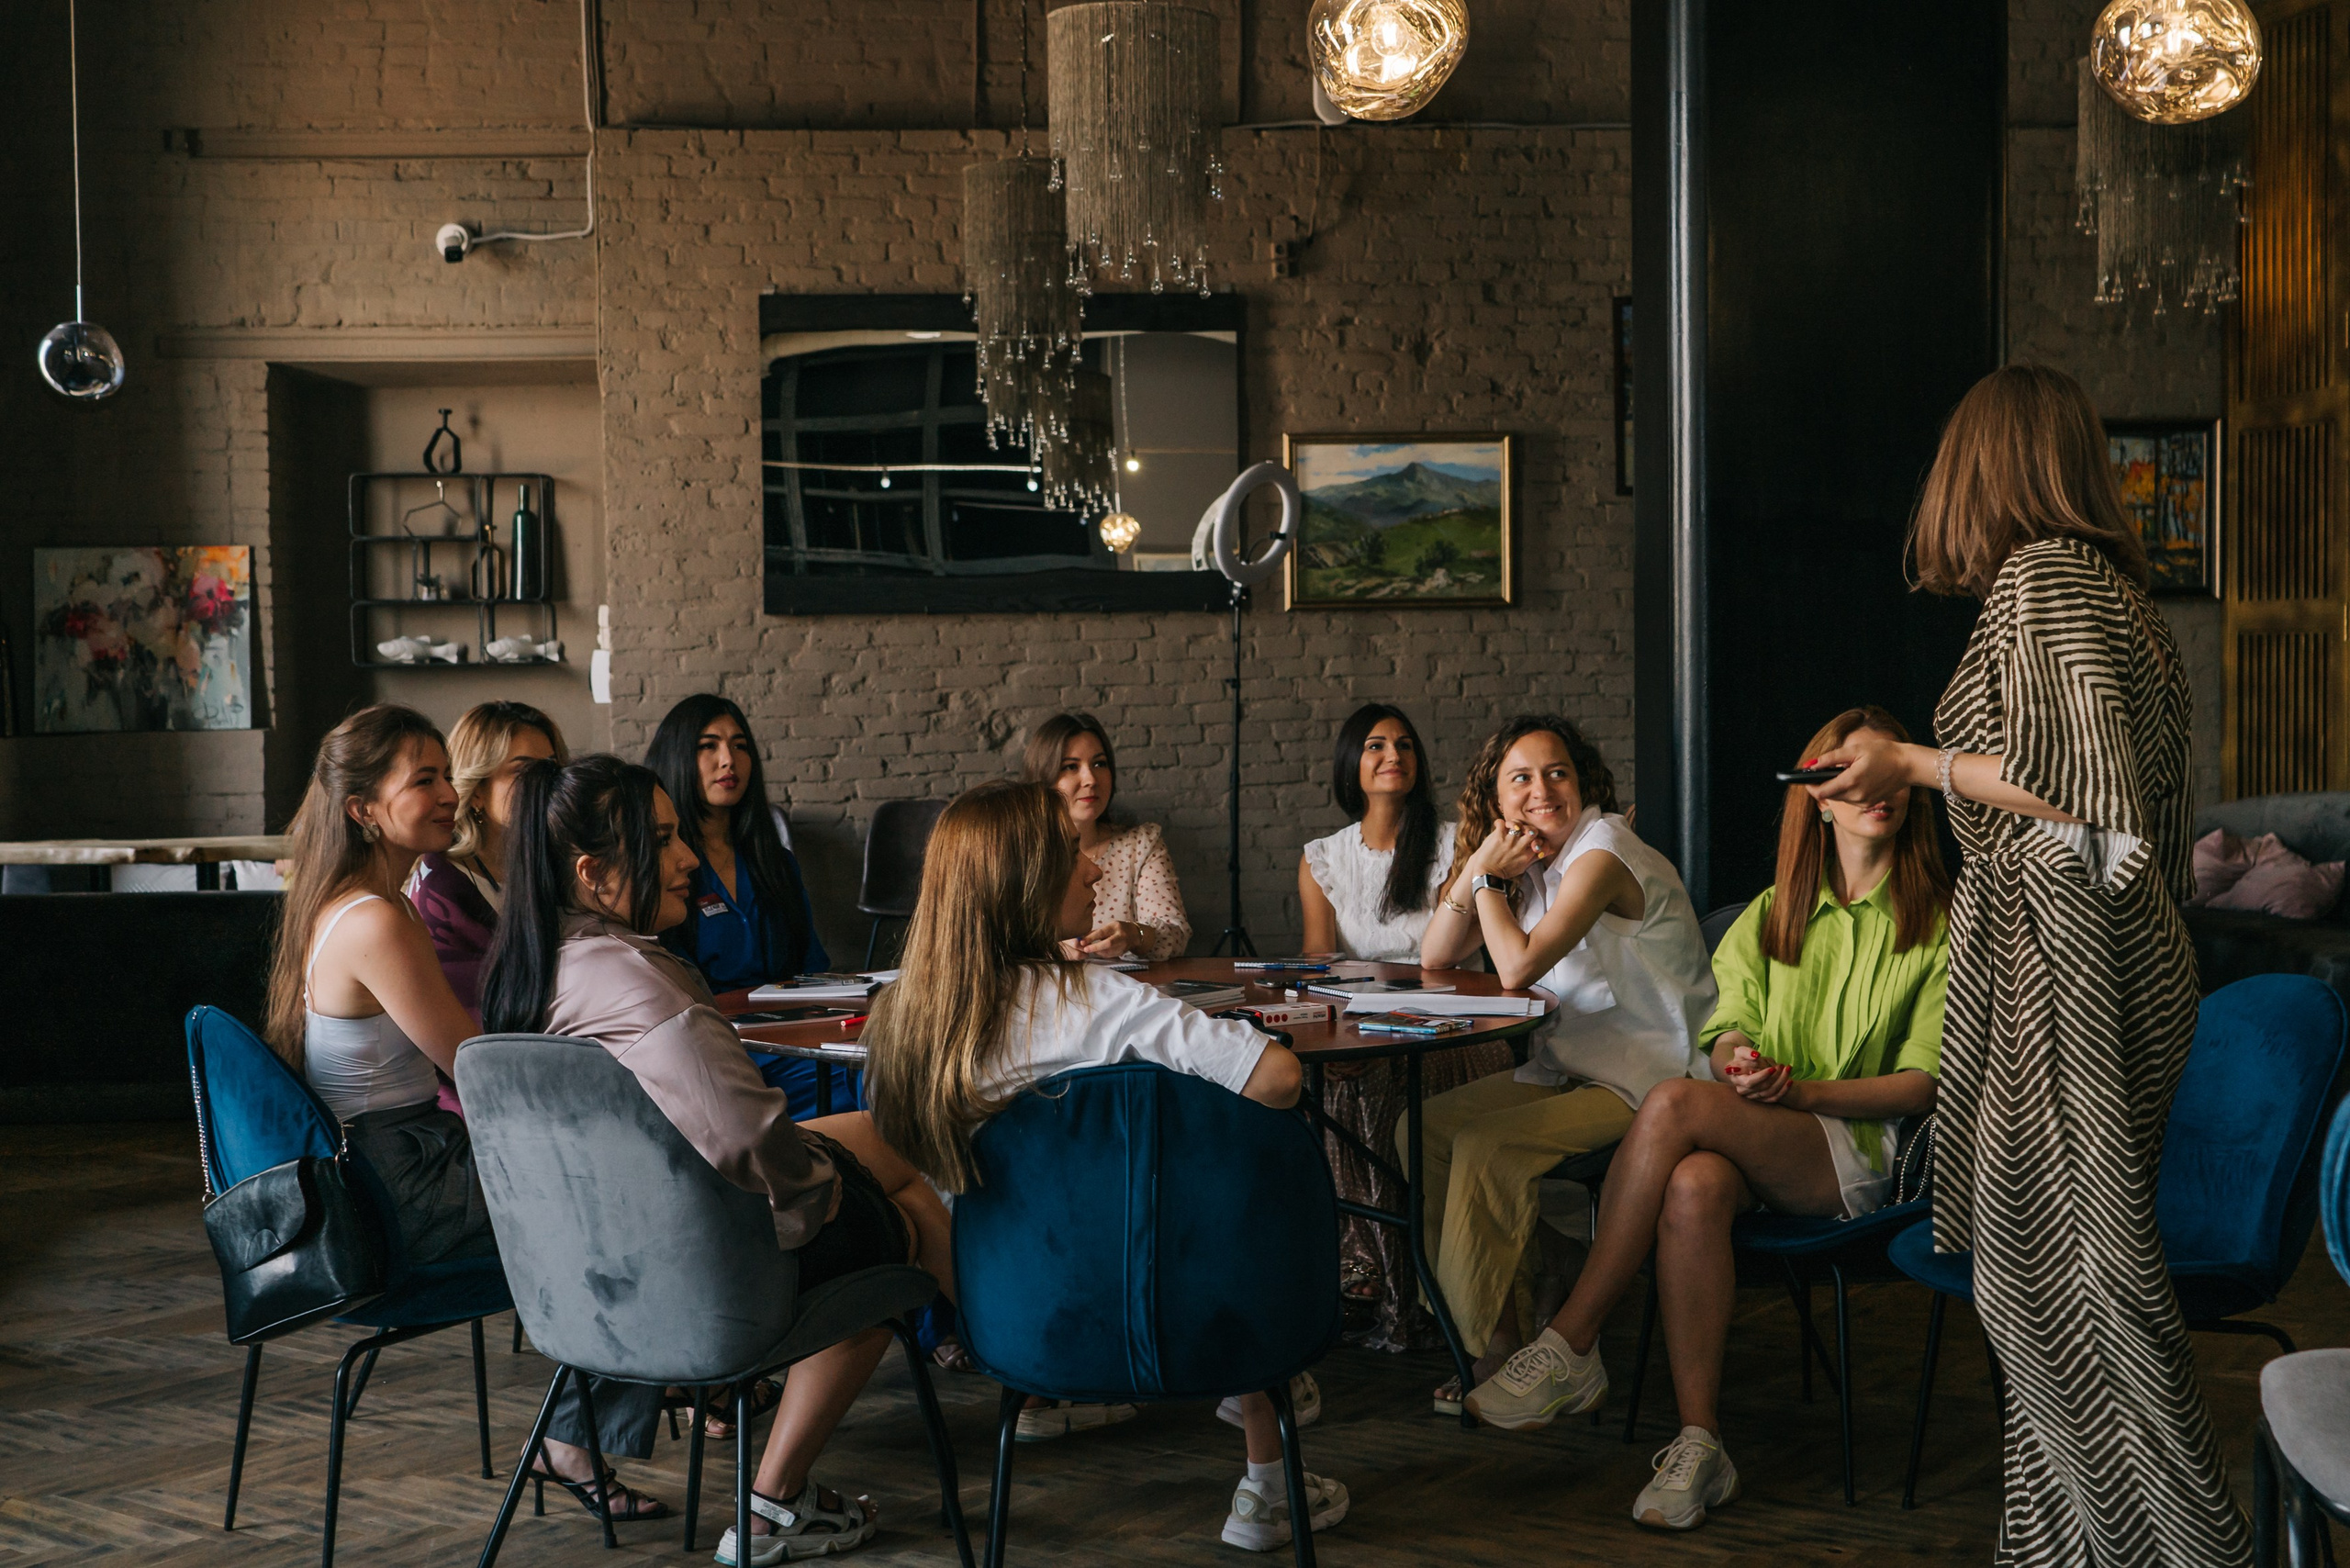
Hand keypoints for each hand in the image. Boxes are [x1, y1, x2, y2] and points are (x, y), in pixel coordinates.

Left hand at [1078, 921, 1148, 957]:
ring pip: (1107, 951)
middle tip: (1085, 949)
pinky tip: (1097, 951)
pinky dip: (1101, 954)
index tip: (1082, 941)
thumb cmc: (1118, 929)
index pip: (1102, 932)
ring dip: (1096, 951)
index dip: (1092, 937)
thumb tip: (1082, 938)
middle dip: (1095, 947)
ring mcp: (1122, 946)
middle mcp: (1120, 937)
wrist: (1134, 935)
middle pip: (1107, 943)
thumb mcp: (1109, 926)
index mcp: (1115, 927)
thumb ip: (1097, 932)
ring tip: (1089, 949)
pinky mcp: (1121, 953)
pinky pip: (1108, 955)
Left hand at [1481, 820, 1544, 880]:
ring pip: (1519, 825)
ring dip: (1515, 823)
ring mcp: (1509, 842)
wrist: (1487, 875)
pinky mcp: (1497, 838)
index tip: (1533, 841)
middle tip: (1523, 831)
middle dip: (1530, 829)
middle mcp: (1519, 847)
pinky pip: (1501, 823)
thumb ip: (1535, 858)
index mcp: (1527, 855)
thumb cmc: (1505, 871)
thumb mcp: (1523, 866)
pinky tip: (1499, 826)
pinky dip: (1500, 822)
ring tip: (1511, 826)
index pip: (1541, 842)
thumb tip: (1550, 851)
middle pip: (1533, 831)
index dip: (1540, 839)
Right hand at [1724, 1044, 1795, 1103]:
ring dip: (1781, 1082)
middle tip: (1783, 1066)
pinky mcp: (1761, 1099)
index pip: (1750, 1081)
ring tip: (1788, 1070)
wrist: (1744, 1067)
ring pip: (1769, 1093)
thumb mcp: (1741, 1052)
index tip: (1772, 1068)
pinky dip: (1783, 1091)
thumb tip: (1756, 1056)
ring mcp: (1752, 1096)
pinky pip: (1774, 1098)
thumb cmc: (1742, 1058)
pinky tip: (1790, 1081)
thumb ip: (1746, 1052)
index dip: (1762, 1076)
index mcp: (1736, 1079)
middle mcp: (1743, 1091)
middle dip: (1775, 1077)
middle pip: (1762, 1088)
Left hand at [1807, 728, 1921, 806]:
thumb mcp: (1856, 750)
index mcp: (1851, 781)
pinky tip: (1852, 778)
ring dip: (1834, 787)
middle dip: (1821, 785)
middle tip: (1820, 771)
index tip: (1805, 777)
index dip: (1809, 785)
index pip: (1820, 792)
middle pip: (1828, 795)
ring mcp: (1864, 802)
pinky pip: (1850, 799)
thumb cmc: (1884, 753)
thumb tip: (1811, 764)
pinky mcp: (1869, 803)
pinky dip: (1846, 790)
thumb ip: (1831, 758)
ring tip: (1840, 771)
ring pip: (1839, 798)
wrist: (1909, 765)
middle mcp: (1856, 796)